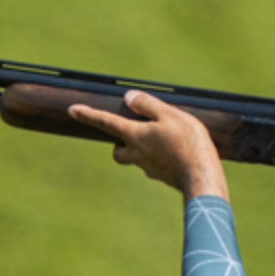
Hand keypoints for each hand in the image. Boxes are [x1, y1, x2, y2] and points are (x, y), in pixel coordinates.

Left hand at [68, 91, 228, 199]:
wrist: (202, 178)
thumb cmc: (188, 144)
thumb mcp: (170, 115)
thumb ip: (148, 105)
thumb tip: (129, 98)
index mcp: (135, 136)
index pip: (106, 122)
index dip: (88, 115)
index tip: (72, 109)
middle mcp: (137, 154)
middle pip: (117, 151)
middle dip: (119, 142)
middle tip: (135, 131)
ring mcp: (148, 168)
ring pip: (135, 158)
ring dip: (141, 149)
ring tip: (163, 139)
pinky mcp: (161, 176)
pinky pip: (153, 165)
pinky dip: (159, 158)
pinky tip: (176, 153)